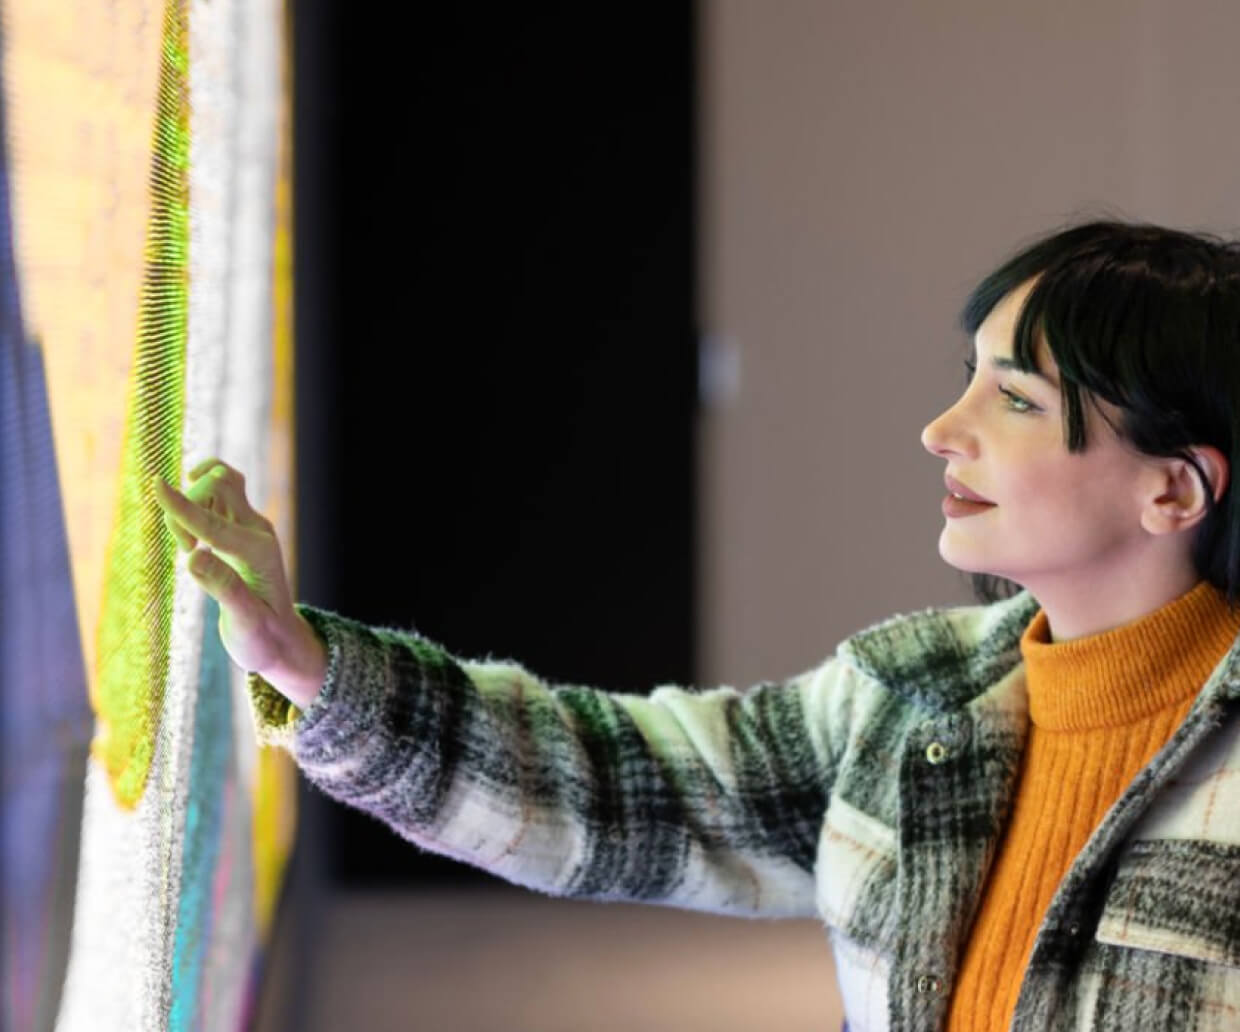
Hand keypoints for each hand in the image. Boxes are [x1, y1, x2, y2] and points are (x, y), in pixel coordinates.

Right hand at [150, 458, 325, 704]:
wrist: (279, 638)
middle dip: (188, 506)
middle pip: (221, 486)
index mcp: (260, 553)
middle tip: (184, 548)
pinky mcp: (240, 528)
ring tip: (187, 546)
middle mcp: (259, 532)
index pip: (214, 524)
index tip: (156, 485)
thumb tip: (193, 557)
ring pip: (219, 484)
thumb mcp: (245, 622)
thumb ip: (223, 588)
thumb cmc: (263, 636)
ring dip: (192, 502)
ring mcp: (251, 527)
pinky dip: (197, 501)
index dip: (183, 507)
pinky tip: (192, 532)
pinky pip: (219, 493)